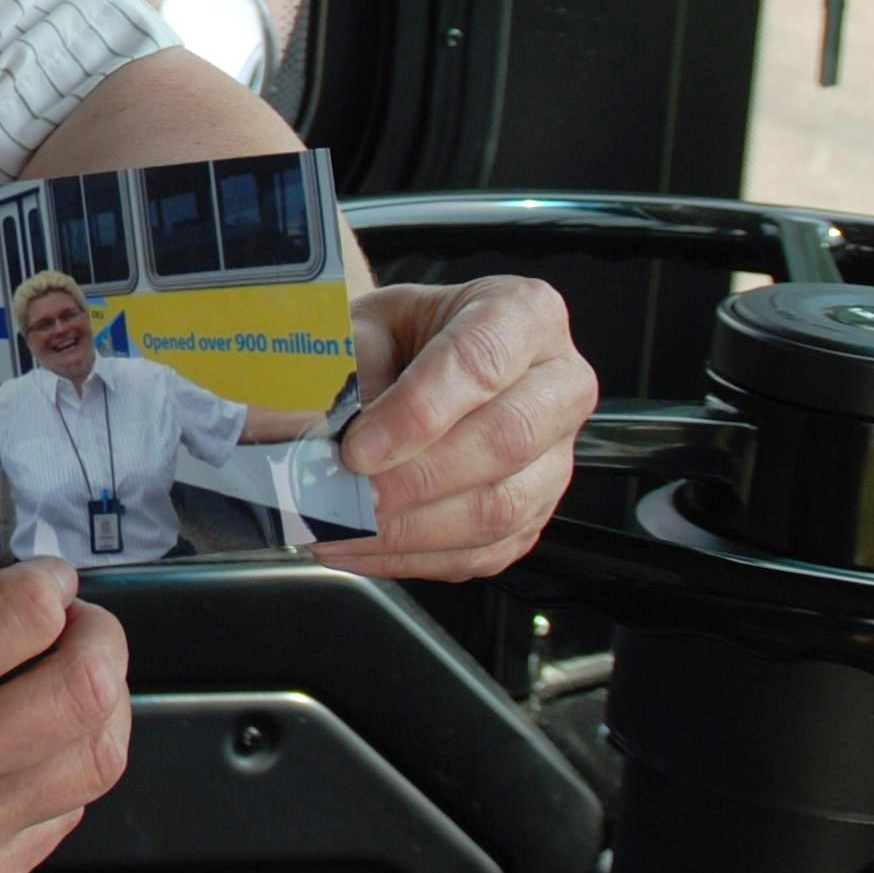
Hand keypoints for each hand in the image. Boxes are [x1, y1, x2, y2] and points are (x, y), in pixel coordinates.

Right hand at [0, 560, 128, 872]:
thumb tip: (28, 597)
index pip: (21, 616)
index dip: (51, 585)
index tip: (47, 584)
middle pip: (84, 690)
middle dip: (103, 640)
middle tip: (82, 629)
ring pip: (96, 761)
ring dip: (103, 707)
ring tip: (72, 689)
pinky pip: (62, 819)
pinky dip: (64, 771)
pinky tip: (33, 752)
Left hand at [314, 277, 595, 581]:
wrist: (409, 362)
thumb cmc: (395, 338)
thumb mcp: (366, 325)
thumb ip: (351, 368)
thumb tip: (314, 435)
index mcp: (524, 314)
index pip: (481, 361)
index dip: (417, 412)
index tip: (358, 448)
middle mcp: (559, 385)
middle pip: (507, 439)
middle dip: (417, 478)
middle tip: (350, 496)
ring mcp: (554, 456)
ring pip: (501, 507)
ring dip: (412, 530)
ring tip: (343, 529)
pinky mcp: (535, 514)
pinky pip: (485, 550)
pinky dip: (415, 558)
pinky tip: (362, 546)